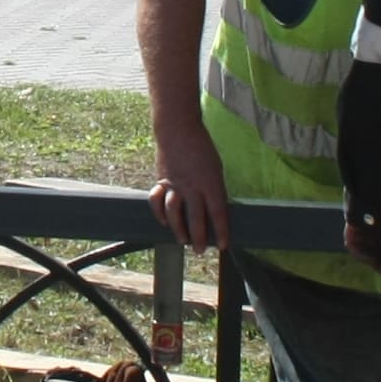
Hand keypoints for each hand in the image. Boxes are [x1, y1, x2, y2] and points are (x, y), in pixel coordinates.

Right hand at [148, 122, 232, 253]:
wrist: (178, 130)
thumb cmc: (202, 148)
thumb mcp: (215, 168)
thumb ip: (214, 188)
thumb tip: (213, 208)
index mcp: (211, 183)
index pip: (218, 213)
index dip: (221, 231)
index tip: (223, 246)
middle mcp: (193, 187)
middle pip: (196, 218)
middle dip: (198, 238)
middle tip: (200, 251)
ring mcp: (175, 185)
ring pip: (175, 213)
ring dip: (178, 229)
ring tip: (182, 240)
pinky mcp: (161, 181)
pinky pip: (157, 201)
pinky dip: (159, 213)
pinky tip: (164, 222)